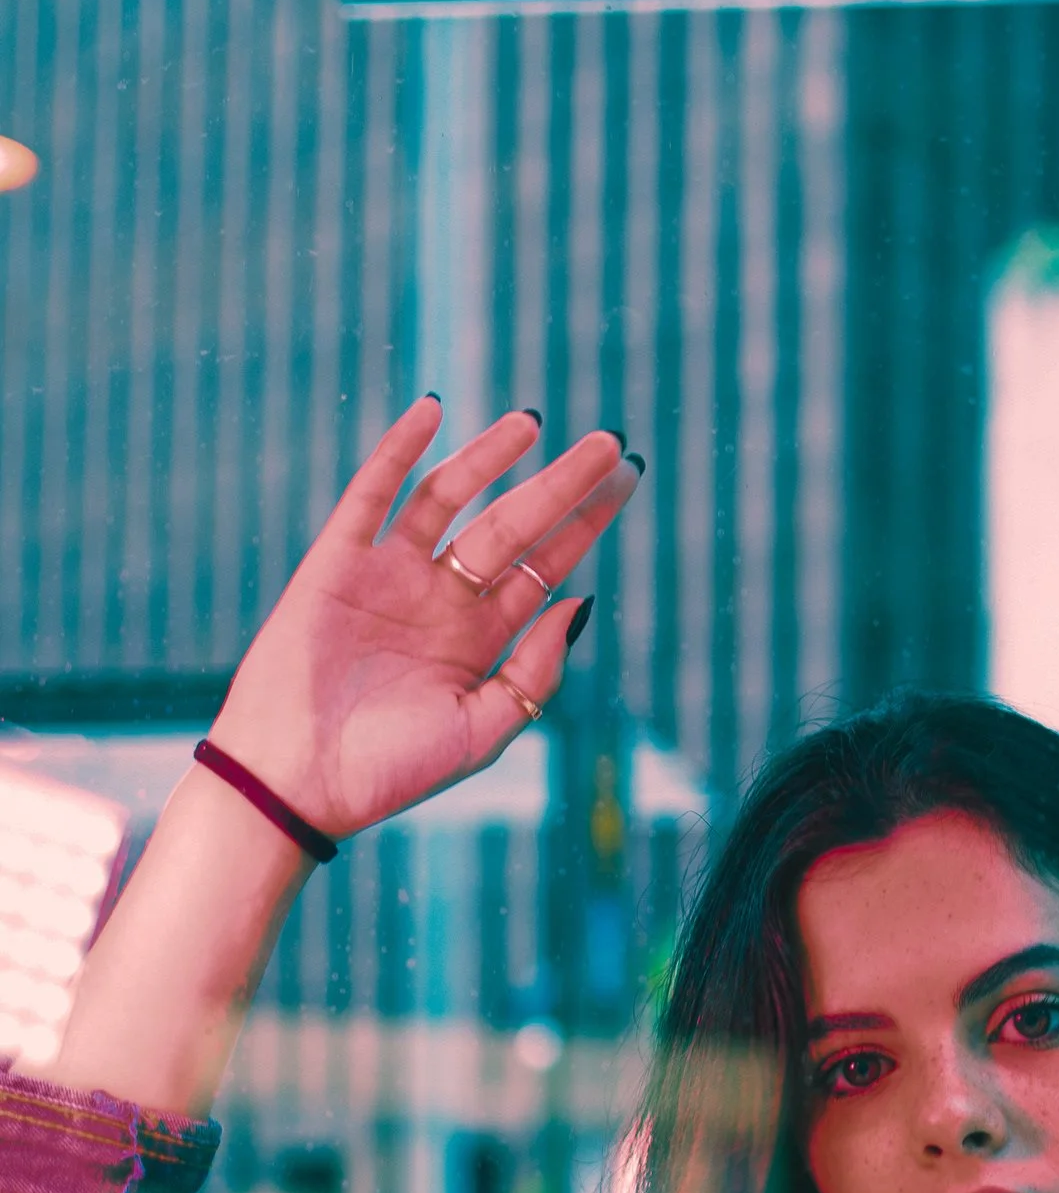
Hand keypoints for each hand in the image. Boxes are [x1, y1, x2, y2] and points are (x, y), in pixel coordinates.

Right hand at [209, 399, 639, 837]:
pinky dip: (399, 451)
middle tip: (610, 444)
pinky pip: (372, 494)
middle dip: (561, 486)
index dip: (586, 524)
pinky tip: (432, 411)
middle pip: (513, 525)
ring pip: (449, 498)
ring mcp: (388, 576)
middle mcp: (440, 600)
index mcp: (479, 640)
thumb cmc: (389, 771)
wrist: (297, 781)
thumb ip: (534, 672)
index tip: (627, 480)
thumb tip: (580, 601)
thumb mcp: (481, 729)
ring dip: (489, 457)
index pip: (546, 568)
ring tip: (533, 422)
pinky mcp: (336, 563)